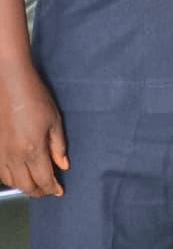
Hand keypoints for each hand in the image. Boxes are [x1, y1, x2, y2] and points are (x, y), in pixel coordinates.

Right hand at [0, 65, 67, 196]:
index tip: (59, 191)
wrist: (10, 85)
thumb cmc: (36, 98)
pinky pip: (1, 173)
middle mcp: (15, 157)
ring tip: (35, 184)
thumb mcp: (54, 120)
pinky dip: (11, 179)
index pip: (43, 179)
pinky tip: (18, 175)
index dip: (52, 188)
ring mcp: (1, 154)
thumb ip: (58, 146)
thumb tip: (63, 165)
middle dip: (39, 191)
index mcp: (33, 150)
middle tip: (49, 190)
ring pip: (12, 182)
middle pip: (26, 185)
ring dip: (25, 186)